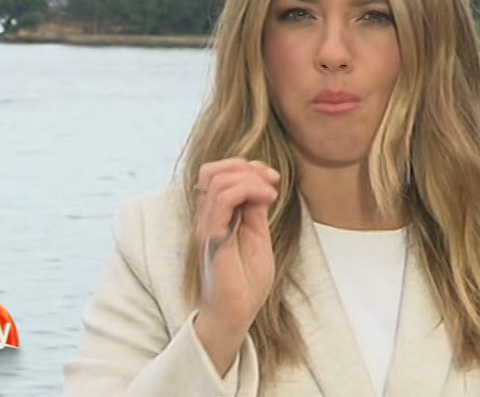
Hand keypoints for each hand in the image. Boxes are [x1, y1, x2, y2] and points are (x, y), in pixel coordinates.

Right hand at [192, 158, 279, 370]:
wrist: (236, 314)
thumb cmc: (246, 282)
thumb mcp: (258, 237)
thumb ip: (254, 211)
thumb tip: (260, 186)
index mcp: (217, 215)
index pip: (218, 173)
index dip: (246, 166)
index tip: (272, 177)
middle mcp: (207, 217)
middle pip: (213, 170)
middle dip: (246, 166)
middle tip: (271, 181)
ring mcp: (207, 226)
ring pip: (218, 180)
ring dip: (250, 178)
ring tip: (270, 193)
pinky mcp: (212, 238)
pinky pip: (221, 202)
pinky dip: (247, 191)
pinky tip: (266, 200)